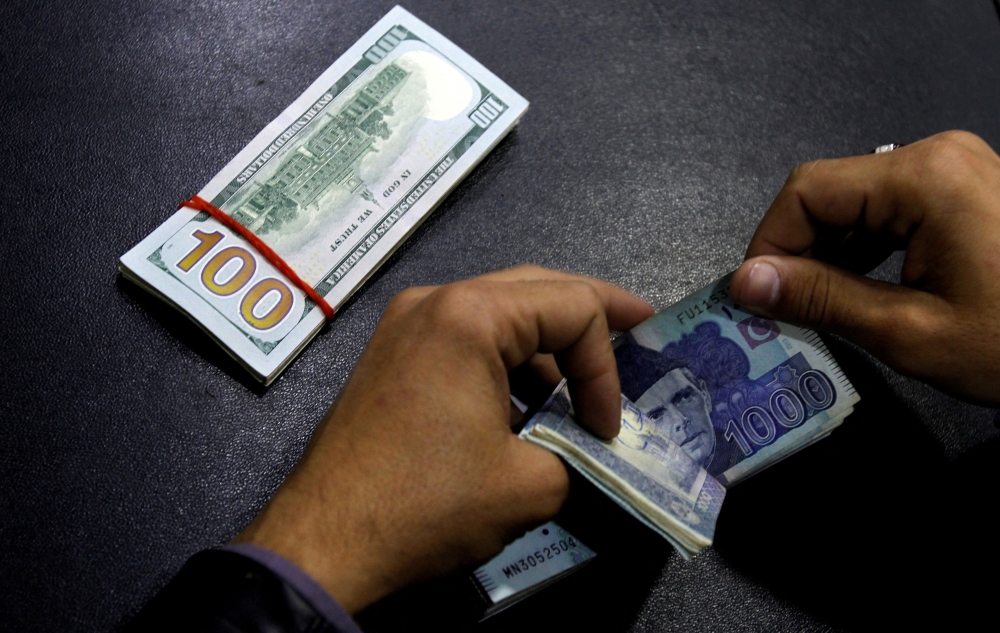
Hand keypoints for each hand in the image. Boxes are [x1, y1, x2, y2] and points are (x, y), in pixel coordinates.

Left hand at [232, 265, 652, 612]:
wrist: (323, 545)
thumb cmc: (427, 506)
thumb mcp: (530, 484)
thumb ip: (581, 454)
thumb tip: (591, 449)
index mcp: (470, 316)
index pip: (574, 307)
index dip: (607, 366)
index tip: (608, 428)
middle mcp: (434, 301)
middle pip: (537, 289)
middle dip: (591, 317)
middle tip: (639, 332)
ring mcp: (405, 326)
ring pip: (500, 314)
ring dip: (546, 348)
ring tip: (582, 389)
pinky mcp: (392, 356)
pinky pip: (465, 340)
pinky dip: (505, 364)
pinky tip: (525, 407)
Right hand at [730, 131, 999, 405]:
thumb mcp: (909, 331)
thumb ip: (820, 300)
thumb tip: (748, 283)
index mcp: (925, 178)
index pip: (807, 191)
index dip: (768, 244)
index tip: (753, 296)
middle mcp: (938, 157)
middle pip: (829, 193)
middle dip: (797, 252)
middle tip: (781, 310)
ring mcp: (954, 170)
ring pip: (855, 203)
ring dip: (827, 254)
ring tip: (817, 308)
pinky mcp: (961, 190)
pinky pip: (888, 210)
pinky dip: (861, 250)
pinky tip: (855, 290)